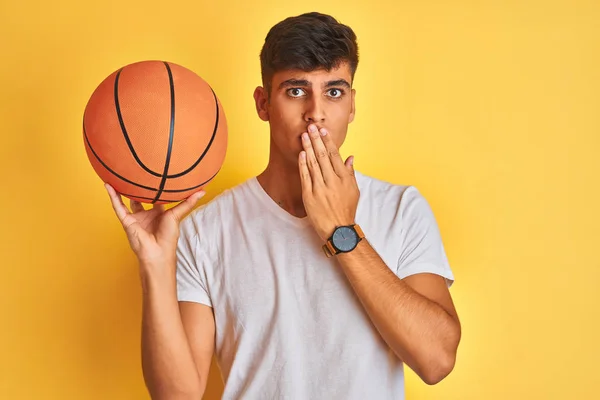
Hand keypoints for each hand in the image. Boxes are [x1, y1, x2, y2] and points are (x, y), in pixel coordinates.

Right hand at [105, 184, 204, 268]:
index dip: (156, 189)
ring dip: (122, 190)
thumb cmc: (168, 237)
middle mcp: (146, 215)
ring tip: (117, 175)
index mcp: (158, 214)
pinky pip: (118, 206)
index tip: (156, 176)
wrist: (157, 252)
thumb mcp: (177, 214)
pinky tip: (108, 185)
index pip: (156, 199)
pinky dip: (113, 196)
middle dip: (138, 188)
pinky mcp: (127, 221)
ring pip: (127, 201)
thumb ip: (188, 202)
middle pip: (140, 199)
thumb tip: (203, 191)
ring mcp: (135, 218)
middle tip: (135, 172)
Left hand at [298, 124, 359, 241]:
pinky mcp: (309, 196)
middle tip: (311, 127)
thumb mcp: (354, 190)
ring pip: (313, 164)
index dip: (328, 142)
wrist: (338, 230)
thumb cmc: (346, 209)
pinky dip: (303, 164)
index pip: (335, 155)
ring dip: (308, 148)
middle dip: (316, 140)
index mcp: (344, 178)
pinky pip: (305, 176)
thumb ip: (351, 173)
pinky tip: (301, 153)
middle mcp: (332, 181)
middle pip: (323, 156)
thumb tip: (350, 157)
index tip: (323, 131)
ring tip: (304, 136)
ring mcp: (320, 188)